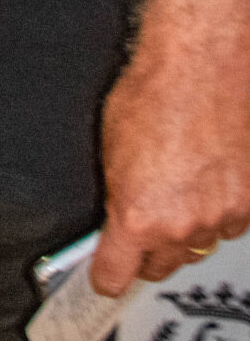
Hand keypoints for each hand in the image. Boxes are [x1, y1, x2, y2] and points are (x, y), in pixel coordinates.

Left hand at [95, 32, 249, 293]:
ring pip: (198, 244)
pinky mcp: (249, 202)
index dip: (106, 276)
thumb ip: (116, 195)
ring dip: (187, 227)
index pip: (115, 276)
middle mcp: (182, 225)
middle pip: (160, 266)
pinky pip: (229, 223)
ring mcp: (221, 216)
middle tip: (144, 221)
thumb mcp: (111, 149)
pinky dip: (218, 209)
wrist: (204, 64)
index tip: (104, 275)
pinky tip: (207, 177)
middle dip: (148, 250)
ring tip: (180, 185)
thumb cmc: (155, 92)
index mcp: (138, 216)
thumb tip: (115, 217)